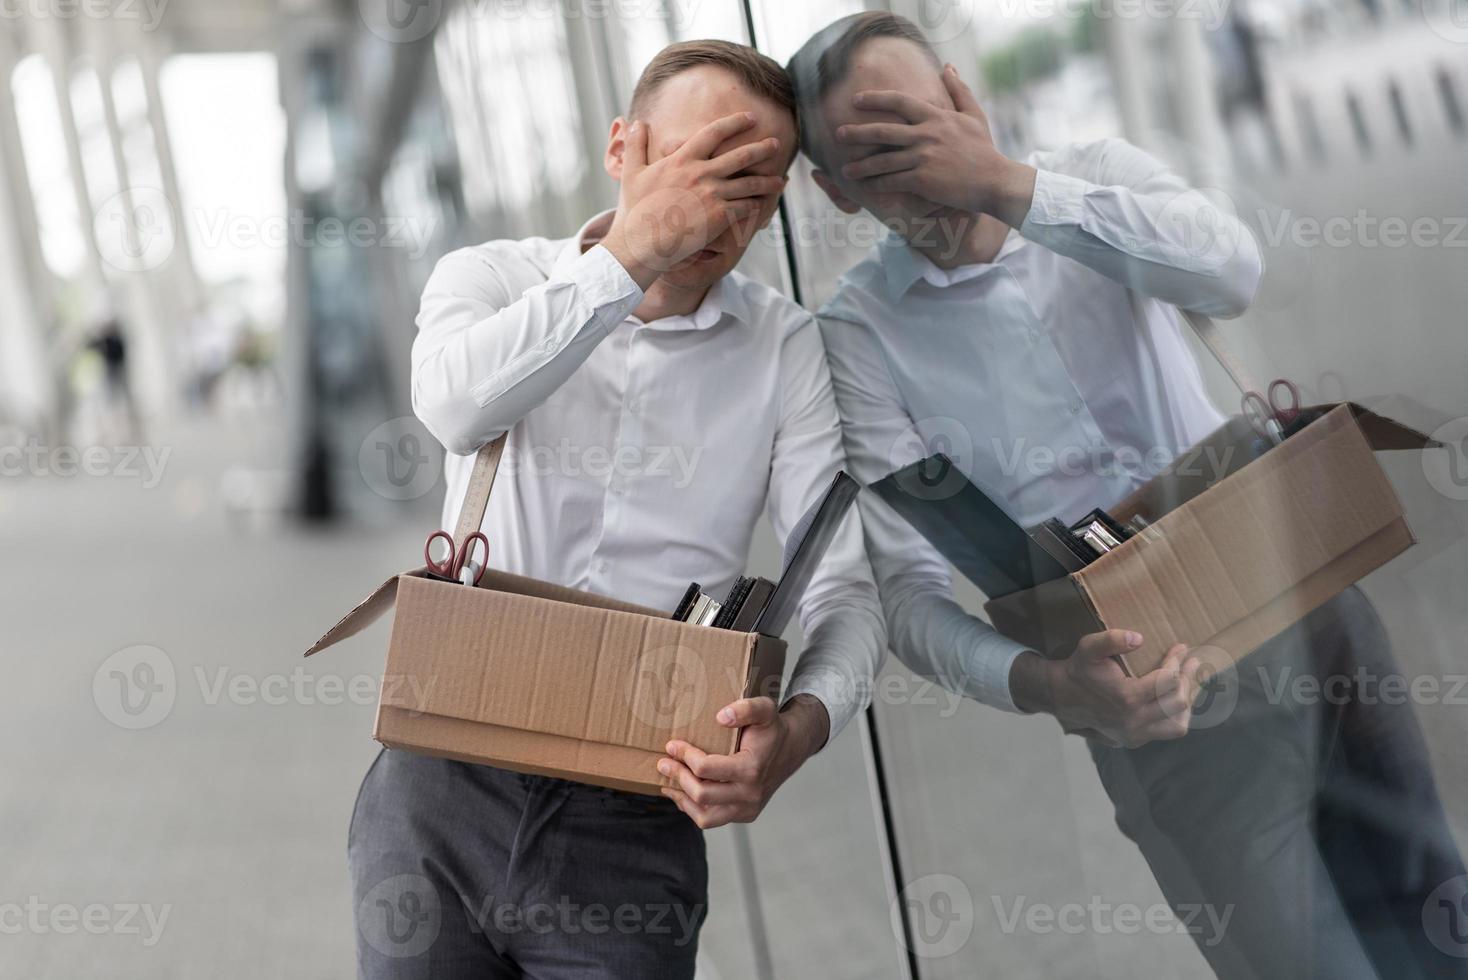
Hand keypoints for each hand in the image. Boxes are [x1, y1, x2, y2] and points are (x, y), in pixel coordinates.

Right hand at [602, 113, 787, 288]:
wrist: (642, 243)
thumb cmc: (635, 211)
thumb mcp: (631, 173)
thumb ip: (636, 146)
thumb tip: (635, 122)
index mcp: (682, 159)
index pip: (714, 133)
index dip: (735, 122)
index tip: (750, 118)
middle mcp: (702, 173)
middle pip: (741, 156)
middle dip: (762, 149)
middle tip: (776, 144)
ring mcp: (713, 195)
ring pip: (750, 184)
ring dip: (768, 182)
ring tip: (781, 180)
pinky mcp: (720, 216)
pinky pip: (746, 208)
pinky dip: (758, 207)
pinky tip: (764, 206)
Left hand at [657, 694, 828, 828]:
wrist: (791, 749)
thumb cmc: (772, 729)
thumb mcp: (764, 709)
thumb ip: (746, 708)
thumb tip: (721, 716)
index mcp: (752, 769)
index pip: (706, 769)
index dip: (685, 756)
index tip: (671, 745)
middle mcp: (750, 794)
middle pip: (701, 794)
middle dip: (678, 776)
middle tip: (663, 762)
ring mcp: (747, 809)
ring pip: (704, 816)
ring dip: (682, 798)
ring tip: (668, 782)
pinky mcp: (744, 815)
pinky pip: (712, 820)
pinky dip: (693, 808)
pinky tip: (683, 793)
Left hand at [836, 65, 1035, 227]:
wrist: (994, 180)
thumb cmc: (983, 149)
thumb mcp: (974, 115)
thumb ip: (958, 91)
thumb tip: (948, 67)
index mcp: (936, 116)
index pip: (899, 101)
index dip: (875, 99)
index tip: (856, 100)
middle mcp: (927, 134)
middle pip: (882, 131)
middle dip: (857, 133)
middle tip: (838, 134)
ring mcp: (924, 157)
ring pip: (883, 161)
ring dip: (861, 166)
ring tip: (845, 171)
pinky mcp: (923, 180)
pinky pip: (893, 181)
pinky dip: (877, 184)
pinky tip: (866, 186)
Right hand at [1010, 630, 1202, 748]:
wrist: (1062, 696)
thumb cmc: (1079, 670)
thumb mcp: (1089, 648)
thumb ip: (1111, 639)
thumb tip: (1139, 638)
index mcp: (1127, 698)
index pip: (1168, 680)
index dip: (1177, 661)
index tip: (1180, 647)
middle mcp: (1134, 721)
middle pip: (1178, 702)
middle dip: (1187, 678)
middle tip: (1190, 661)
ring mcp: (1135, 734)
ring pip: (1178, 724)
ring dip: (1186, 702)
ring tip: (1187, 682)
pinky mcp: (1134, 740)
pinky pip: (1166, 731)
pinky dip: (1175, 715)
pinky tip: (1172, 697)